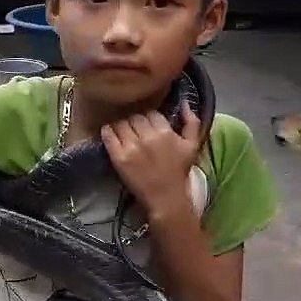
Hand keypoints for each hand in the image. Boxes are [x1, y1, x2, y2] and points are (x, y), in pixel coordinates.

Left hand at [101, 100, 200, 217]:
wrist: (166, 198)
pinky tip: (108, 132)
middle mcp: (147, 137)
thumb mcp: (193, 145)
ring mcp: (131, 147)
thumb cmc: (179, 172)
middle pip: (134, 117)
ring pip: (120, 123)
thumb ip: (192, 122)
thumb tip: (184, 102)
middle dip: (134, 121)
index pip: (150, 113)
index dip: (148, 118)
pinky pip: (108, 136)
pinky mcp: (119, 158)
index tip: (146, 125)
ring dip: (120, 125)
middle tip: (133, 128)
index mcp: (165, 132)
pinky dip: (107, 131)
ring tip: (121, 131)